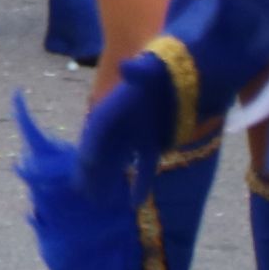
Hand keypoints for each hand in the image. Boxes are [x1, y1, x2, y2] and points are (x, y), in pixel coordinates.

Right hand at [73, 52, 180, 194]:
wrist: (187, 74)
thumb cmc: (165, 68)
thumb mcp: (152, 67)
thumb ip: (140, 71)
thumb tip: (127, 67)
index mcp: (118, 103)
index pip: (99, 125)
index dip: (91, 143)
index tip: (84, 163)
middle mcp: (123, 121)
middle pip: (103, 148)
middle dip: (92, 169)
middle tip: (80, 190)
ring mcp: (138, 134)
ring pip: (119, 161)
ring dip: (109, 179)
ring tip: (97, 199)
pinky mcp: (154, 144)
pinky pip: (145, 167)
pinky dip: (140, 183)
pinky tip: (134, 202)